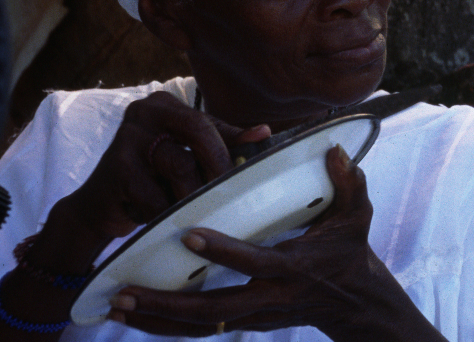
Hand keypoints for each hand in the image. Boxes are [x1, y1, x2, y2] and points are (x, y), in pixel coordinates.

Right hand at [65, 92, 270, 242]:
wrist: (98, 208)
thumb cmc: (151, 179)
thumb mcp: (186, 154)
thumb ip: (221, 141)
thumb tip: (264, 132)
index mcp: (164, 104)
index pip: (207, 121)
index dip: (232, 145)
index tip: (248, 170)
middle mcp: (143, 112)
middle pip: (197, 131)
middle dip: (218, 165)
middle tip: (230, 193)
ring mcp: (127, 138)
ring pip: (180, 166)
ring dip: (193, 195)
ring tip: (197, 211)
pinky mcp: (116, 168)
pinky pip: (157, 195)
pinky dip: (167, 212)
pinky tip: (164, 219)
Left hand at [107, 146, 432, 340]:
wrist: (353, 301)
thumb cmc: (350, 249)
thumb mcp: (357, 215)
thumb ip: (349, 182)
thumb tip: (333, 150)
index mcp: (294, 268)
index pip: (254, 263)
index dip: (223, 253)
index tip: (188, 235)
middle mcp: (270, 297)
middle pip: (213, 310)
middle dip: (166, 303)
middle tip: (124, 291)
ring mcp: (256, 315)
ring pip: (201, 326)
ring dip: (156, 320)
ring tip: (116, 306)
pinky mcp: (246, 321)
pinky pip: (202, 328)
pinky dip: (166, 325)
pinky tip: (134, 315)